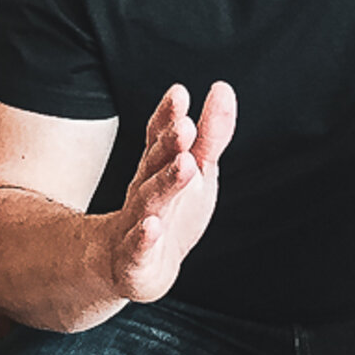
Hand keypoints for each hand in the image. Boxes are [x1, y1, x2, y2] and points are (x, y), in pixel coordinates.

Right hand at [105, 82, 235, 301]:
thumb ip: (210, 134)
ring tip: (184, 165)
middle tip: (186, 125)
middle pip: (155, 164)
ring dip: (166, 183)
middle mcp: (145, 191)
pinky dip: (144, 237)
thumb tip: (223, 87)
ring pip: (150, 201)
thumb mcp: (195, 170)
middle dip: (169, 144)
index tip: (180, 93)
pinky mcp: (135, 258)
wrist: (131, 266)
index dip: (168, 117)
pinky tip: (153, 226)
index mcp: (157, 168)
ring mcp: (137, 224)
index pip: (160, 138)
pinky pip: (138, 247)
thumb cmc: (170, 213)